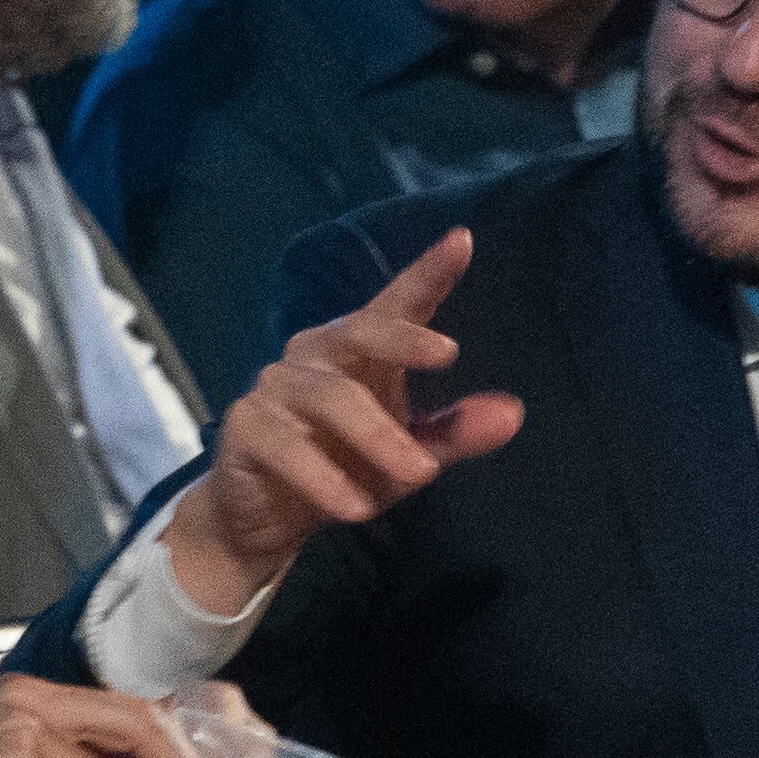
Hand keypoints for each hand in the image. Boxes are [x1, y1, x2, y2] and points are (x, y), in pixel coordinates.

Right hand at [158, 228, 525, 618]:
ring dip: (377, 435)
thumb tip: (513, 413)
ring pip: (330, 396)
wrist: (264, 517)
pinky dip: (321, 476)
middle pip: (359, 331)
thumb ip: (455, 434)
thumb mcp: (410, 458)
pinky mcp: (245, 427)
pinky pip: (284, 443)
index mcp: (361, 351)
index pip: (396, 304)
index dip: (428, 272)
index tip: (462, 240)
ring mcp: (277, 388)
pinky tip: (354, 507)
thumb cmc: (344, 469)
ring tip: (418, 475)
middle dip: (402, 339)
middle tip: (447, 352)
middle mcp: (317, 355)